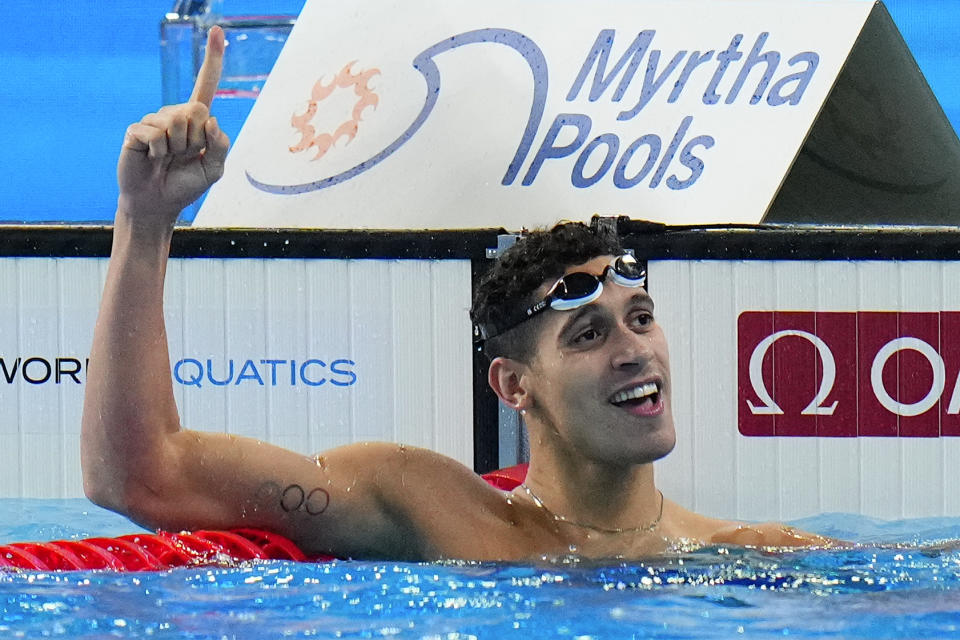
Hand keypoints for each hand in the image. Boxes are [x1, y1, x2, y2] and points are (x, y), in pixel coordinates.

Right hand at [117, 26, 229, 227]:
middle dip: (196, 139)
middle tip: (184, 155)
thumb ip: (220, 145)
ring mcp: (155, 121)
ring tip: (167, 158)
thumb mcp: (214, 169)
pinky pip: (156, 133)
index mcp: (197, 122)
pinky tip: (153, 158)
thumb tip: (210, 119)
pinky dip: (159, 151)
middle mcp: (176, 115)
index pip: (206, 86)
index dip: (213, 60)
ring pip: (177, 122)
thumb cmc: (186, 185)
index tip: (219, 31)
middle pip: (197, 110)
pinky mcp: (137, 130)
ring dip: (177, 147)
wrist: (158, 203)